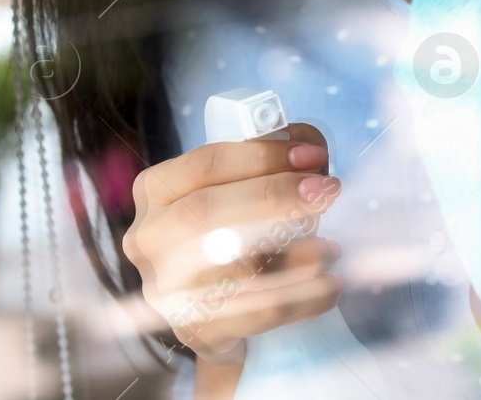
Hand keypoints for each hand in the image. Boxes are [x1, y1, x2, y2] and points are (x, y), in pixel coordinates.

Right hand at [121, 123, 343, 365]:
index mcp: (157, 191)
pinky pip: (258, 311)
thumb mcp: (245, 187)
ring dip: (293, 250)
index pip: (205, 164)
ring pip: (229, 266)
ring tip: (331, 245)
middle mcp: (149, 239)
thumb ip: (274, 160)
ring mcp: (166, 289)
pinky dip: (303, 296)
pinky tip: (329, 284)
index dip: (263, 155)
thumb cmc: (235, 231)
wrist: (218, 311)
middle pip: (206, 211)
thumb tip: (310, 150)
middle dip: (274, 196)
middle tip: (327, 190)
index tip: (314, 155)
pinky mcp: (197, 329)